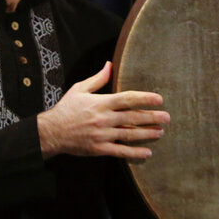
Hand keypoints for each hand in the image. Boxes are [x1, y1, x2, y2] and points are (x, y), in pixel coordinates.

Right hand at [37, 61, 168, 159]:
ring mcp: (101, 135)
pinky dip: (135, 153)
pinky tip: (147, 153)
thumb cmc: (66, 109)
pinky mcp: (98, 148)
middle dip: (152, 117)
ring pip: (129, 134)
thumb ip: (98, 79)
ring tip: (160, 132)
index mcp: (100, 103)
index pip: (127, 99)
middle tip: (167, 117)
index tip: (159, 99)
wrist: (51, 131)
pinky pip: (120, 151)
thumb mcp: (79, 89)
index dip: (144, 99)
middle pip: (132, 117)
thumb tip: (110, 64)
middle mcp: (103, 118)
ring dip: (147, 134)